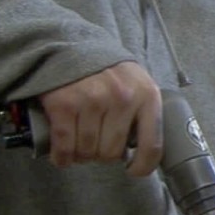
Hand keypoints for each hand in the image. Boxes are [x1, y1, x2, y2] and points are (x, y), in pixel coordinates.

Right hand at [37, 61, 162, 175]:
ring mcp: (93, 100)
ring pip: (88, 151)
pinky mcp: (65, 104)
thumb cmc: (106, 70)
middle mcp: (122, 98)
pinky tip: (62, 155)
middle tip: (96, 144)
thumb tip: (139, 150)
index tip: (133, 170)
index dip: (142, 166)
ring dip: (81, 155)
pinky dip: (62, 157)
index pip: (152, 145)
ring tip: (79, 145)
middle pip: (112, 152)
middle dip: (102, 155)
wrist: (70, 44)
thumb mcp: (138, 83)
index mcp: (147, 95)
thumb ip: (143, 111)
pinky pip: (65, 146)